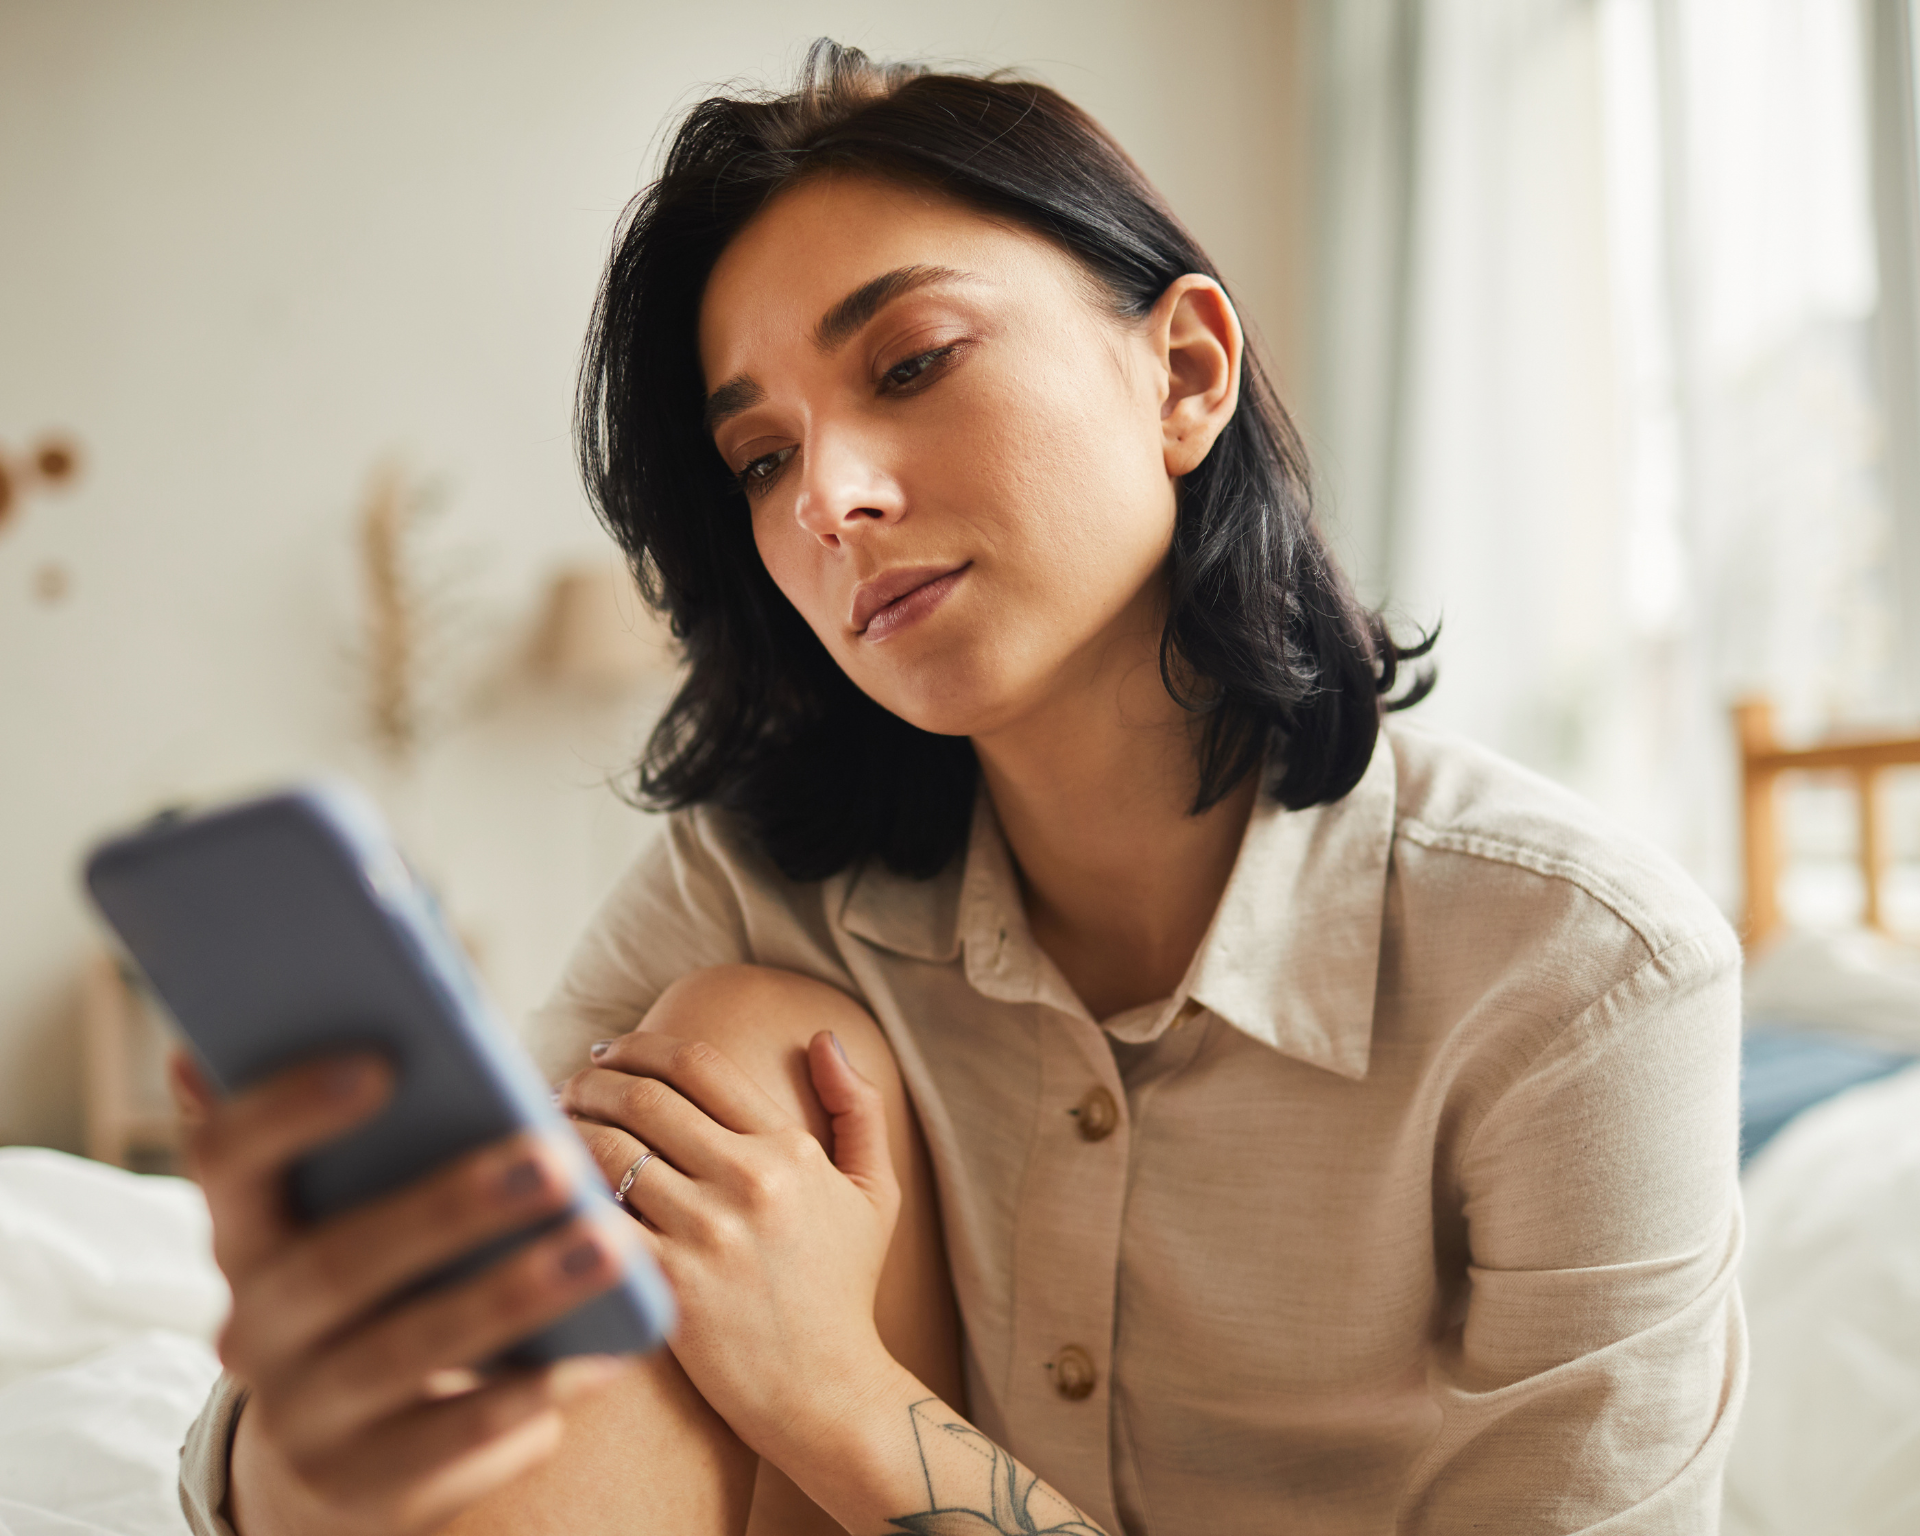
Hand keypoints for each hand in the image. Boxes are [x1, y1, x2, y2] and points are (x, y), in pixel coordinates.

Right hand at [173, 1051, 638, 1535]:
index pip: (228, 1160)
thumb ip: (350, 1130)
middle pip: (337, 1262)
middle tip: (555, 1158)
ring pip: (405, 1353)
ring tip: (610, 1247)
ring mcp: (302, 1414)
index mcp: (241, 1234)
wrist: (332, 1454)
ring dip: (513, 1297)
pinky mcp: (363, 1484)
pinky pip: (449, 1445)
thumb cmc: (370, 1277)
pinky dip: (529, 1399)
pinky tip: (603, 1356)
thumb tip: (294, 1009)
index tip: (383, 1061)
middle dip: (449, 1206)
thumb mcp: (345, 1210)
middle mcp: (250, 1327)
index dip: (291, 1109)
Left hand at [558, 1031, 899, 1458]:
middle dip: (593, 1080)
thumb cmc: (844, 1291)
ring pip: (609, 1150)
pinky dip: (567, 1195)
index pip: (699, 1064)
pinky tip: (553, 1193)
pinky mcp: (669, 1286)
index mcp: (789, 1149)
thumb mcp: (874, 1193)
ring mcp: (707, 1234)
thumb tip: (825, 1037)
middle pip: (644, 1098)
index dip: (643, 1046)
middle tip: (570, 1086)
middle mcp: (748, 1180)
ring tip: (550, 1130)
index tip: (613, 1051)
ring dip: (569, 1128)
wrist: (828, 1395)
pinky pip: (598, 1219)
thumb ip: (859, 1108)